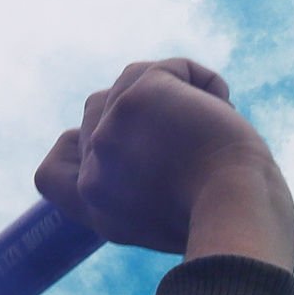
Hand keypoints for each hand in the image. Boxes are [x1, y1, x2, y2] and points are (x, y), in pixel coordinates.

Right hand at [32, 58, 293, 269]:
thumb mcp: (169, 219)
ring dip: (178, 98)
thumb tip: (155, 130)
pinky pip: (174, 69)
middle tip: (195, 149)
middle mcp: (93, 171)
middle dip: (149, 114)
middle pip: (100, 108)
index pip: (52, 173)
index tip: (117, 149)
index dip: (79, 150)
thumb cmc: (229, 225)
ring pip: (134, 81)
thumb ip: (140, 184)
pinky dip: (207, 86)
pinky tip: (225, 112)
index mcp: (96, 207)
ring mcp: (108, 133)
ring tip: (212, 135)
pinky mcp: (136, 99)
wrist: (241, 217)